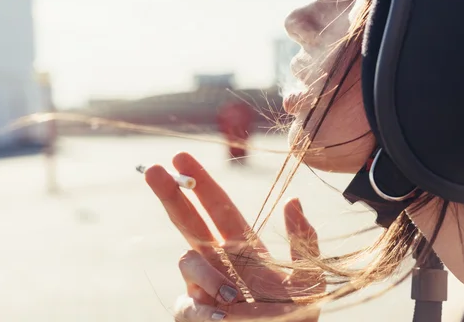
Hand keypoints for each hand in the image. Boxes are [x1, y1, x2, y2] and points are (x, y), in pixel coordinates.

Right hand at [144, 153, 324, 320]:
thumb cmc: (299, 314)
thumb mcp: (310, 274)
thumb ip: (302, 238)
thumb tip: (292, 199)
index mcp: (244, 246)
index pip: (217, 207)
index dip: (200, 183)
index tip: (180, 158)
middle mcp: (219, 261)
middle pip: (188, 221)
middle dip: (171, 195)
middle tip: (153, 169)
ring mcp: (204, 287)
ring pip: (187, 261)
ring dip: (207, 275)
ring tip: (232, 296)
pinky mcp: (195, 314)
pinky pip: (186, 305)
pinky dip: (202, 310)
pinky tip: (222, 316)